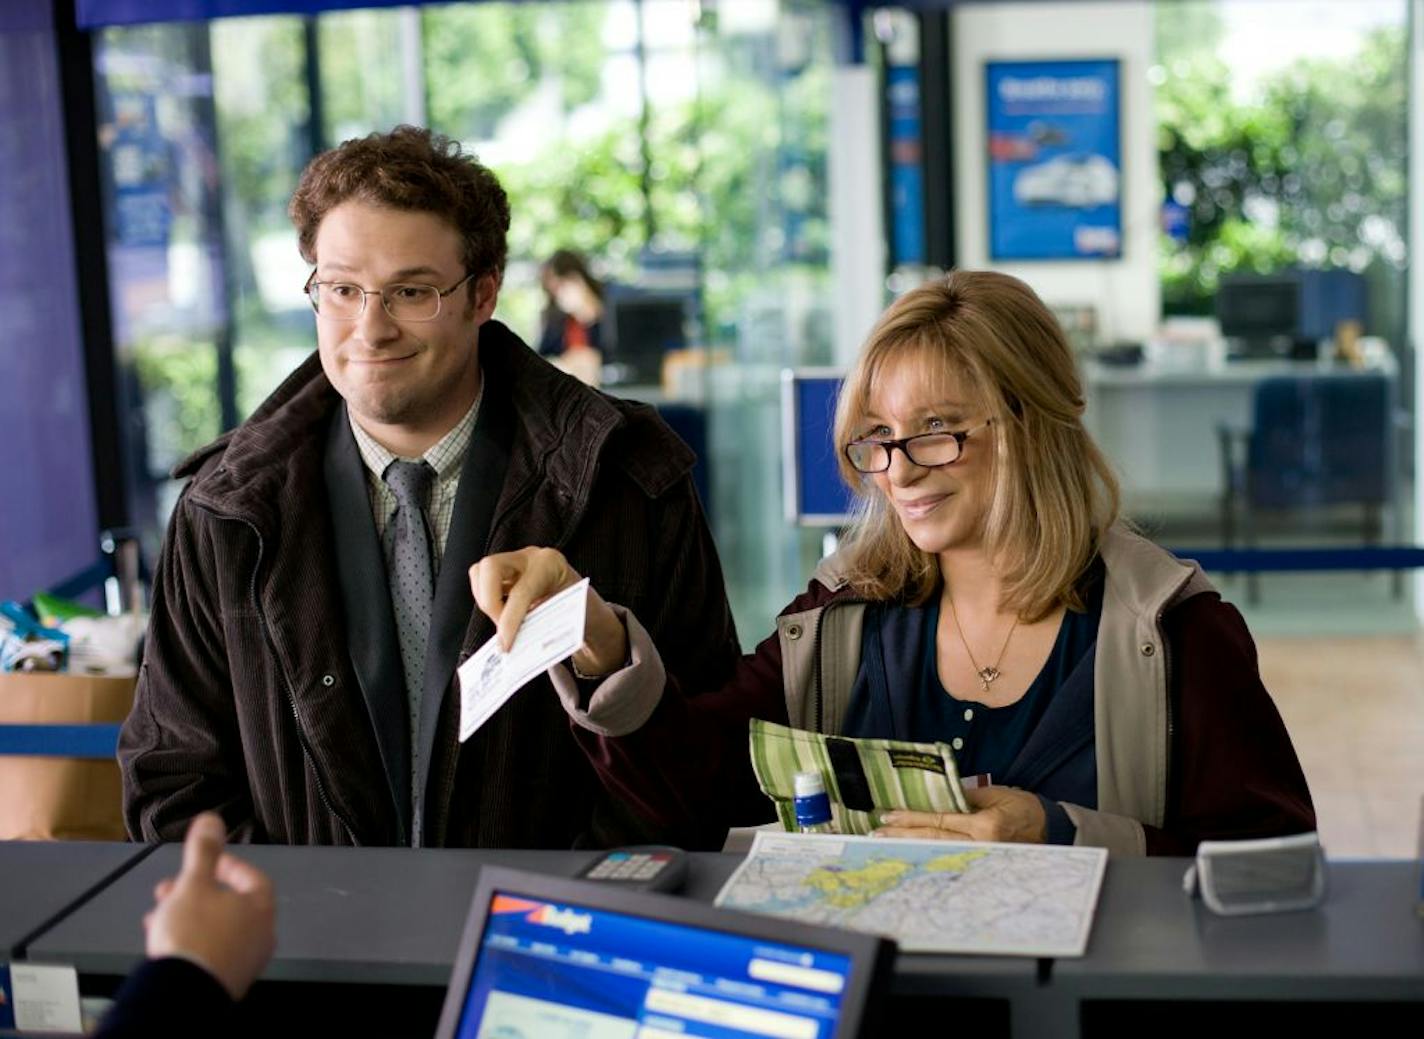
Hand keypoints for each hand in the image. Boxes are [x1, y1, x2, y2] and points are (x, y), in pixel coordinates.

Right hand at [143, 813, 275, 1000]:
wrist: (182, 994)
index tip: (204, 861)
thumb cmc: (193, 934)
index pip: (251, 876)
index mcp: (260, 908)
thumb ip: (203, 851)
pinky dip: (190, 940)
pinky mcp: (225, 981)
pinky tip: (163, 942)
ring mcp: (245, 961)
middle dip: (195, 892)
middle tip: (167, 888)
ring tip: (157, 915)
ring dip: (187, 915)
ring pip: (215, 928)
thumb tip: (212, 819)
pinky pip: (209, 951)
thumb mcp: (193, 885)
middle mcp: (260, 935)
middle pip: (229, 903)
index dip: (226, 864)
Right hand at [469, 547, 627, 676]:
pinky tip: (501, 617)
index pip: (520, 592)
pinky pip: (482, 582)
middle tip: (501, 629)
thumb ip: (545, 627)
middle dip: (488, 602)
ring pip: (480, 572)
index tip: (504, 646)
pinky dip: (487, 601)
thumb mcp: (571, 617)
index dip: (509, 621)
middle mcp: (530, 557)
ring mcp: (515, 561)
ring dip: (484, 601)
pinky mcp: (506, 572)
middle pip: (489, 567)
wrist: (585, 602)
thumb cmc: (581, 610)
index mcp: (550, 564)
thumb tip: (519, 647)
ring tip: (502, 624)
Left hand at [875, 786, 1046, 843]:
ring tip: (886, 843)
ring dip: (910, 846)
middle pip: (933, 839)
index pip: (939, 821)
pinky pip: (950, 856)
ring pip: (938, 851)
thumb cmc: (1022, 807)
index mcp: (984, 826)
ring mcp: (980, 857)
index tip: (889, 816)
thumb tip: (936, 799)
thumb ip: (964, 797)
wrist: (1048, 827)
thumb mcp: (994, 794)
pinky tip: (911, 851)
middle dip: (903, 835)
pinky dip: (929, 852)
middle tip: (877, 833)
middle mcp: (980, 845)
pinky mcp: (980, 862)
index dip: (912, 818)